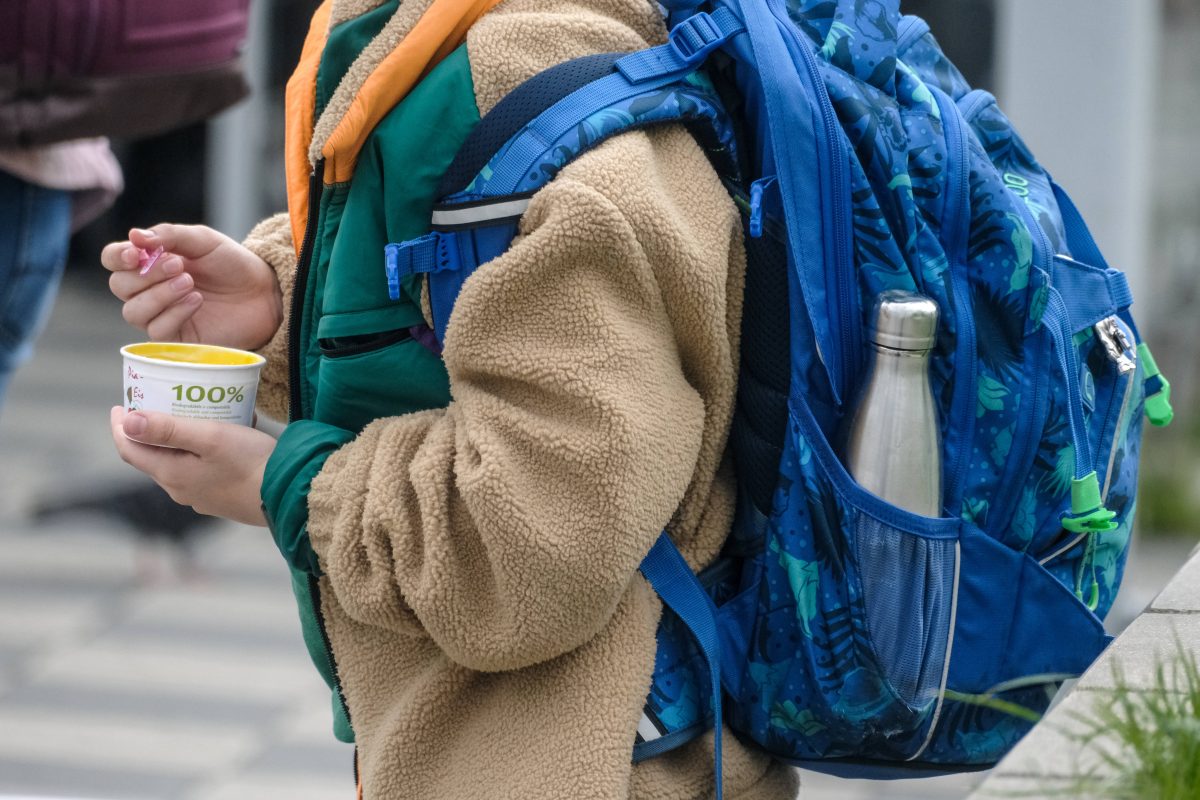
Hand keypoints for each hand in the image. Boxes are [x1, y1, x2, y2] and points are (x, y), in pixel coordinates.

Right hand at [102, 224, 282, 351]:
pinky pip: (156, 331)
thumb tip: (134, 235)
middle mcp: (148, 290)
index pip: (113, 260)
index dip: (117, 257)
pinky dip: (174, 313)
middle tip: (179, 265)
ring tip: (190, 283)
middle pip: (119, 286)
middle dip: (146, 275)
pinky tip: (197, 300)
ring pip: (133, 311)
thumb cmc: (232, 264)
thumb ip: (170, 235)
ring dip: (159, 295)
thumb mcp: (203, 240)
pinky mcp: (176, 339)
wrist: (265, 292)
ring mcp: (160, 316)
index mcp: (149, 262)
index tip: (136, 253)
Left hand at [110, 407, 274, 525]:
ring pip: (176, 465)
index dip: (119, 427)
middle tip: (153, 405)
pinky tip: (216, 440)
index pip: (129, 450)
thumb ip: (167, 429)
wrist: (290, 494)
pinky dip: (196, 452)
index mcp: (171, 474)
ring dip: (174, 442)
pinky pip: (198, 471)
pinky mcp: (220, 498)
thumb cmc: (251, 462)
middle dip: (147, 432)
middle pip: (152, 457)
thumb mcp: (210, 436)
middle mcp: (180, 490)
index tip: (120, 405)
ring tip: (187, 418)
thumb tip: (127, 422)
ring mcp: (200, 496)